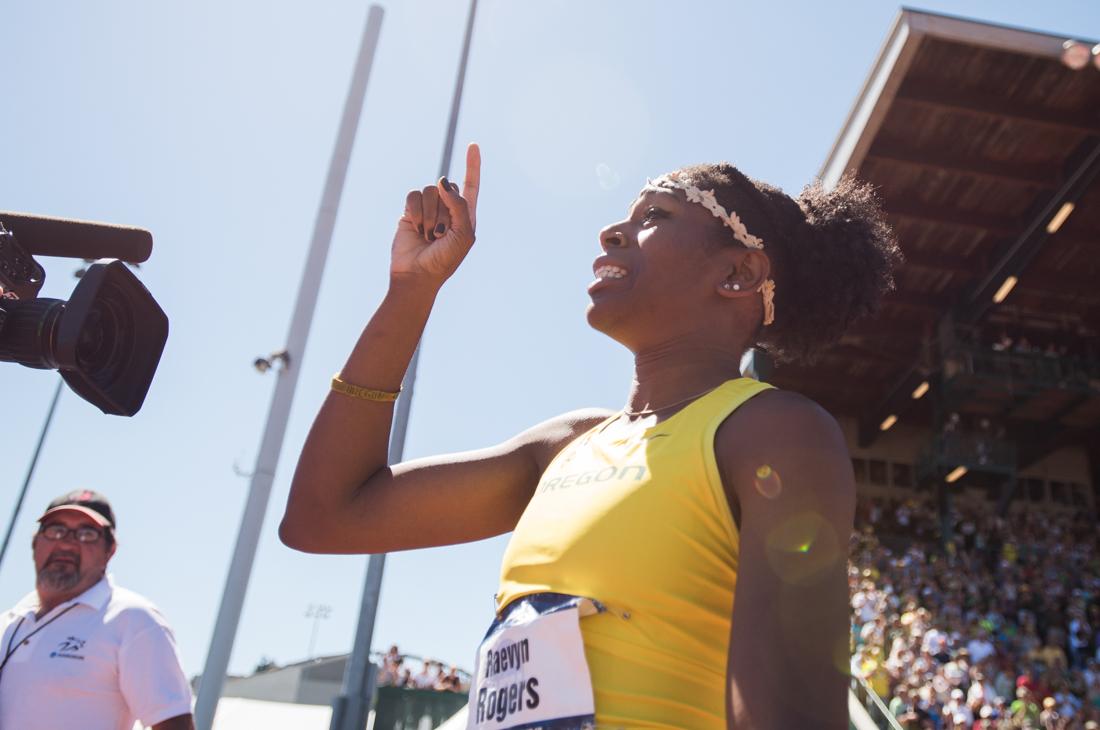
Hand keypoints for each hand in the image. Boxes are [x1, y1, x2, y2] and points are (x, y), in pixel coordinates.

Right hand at [391, 143, 480, 284]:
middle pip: (446, 189)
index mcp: (465, 215)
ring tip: (428, 235)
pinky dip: (416, 212)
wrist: (417, 275)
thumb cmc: (444, 259)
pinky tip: (416, 229)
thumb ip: (459, 205)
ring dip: (429, 214)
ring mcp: (428, 209)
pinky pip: (414, 196)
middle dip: (443, 211)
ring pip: (429, 191)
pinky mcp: (410, 211)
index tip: (473, 146)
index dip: (473, 166)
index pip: (470, 185)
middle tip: (440, 235)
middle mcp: (447, 209)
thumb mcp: (463, 234)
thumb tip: (443, 181)